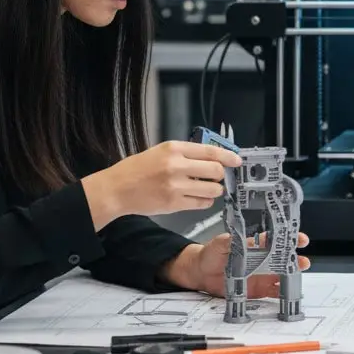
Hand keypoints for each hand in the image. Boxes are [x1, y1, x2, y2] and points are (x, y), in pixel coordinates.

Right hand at [81, 141, 242, 229]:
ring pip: (212, 190)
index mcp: (174, 149)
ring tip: (208, 189)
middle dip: (221, 175)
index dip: (228, 157)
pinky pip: (201, 204)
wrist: (117, 189)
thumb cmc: (138, 169)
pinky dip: (205, 202)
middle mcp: (176, 166)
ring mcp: (176, 186)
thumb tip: (213, 157)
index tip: (237, 161)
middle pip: (215, 171)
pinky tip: (199, 198)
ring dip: (214, 190)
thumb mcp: (161, 151)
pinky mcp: (174, 204)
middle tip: (219, 177)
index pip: (210, 151)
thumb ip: (186, 153)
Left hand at [164, 232, 311, 297]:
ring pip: (282, 274)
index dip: (290, 238)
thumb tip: (244, 238)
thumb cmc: (212, 253)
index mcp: (256, 244)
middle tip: (303, 261)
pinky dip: (281, 293)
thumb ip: (235, 241)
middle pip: (284, 257)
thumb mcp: (222, 243)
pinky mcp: (258, 289)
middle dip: (296, 258)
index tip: (299, 239)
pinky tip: (287, 293)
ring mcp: (262, 274)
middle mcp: (262, 259)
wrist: (201, 272)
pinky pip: (273, 291)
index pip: (277, 239)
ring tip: (297, 276)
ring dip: (292, 275)